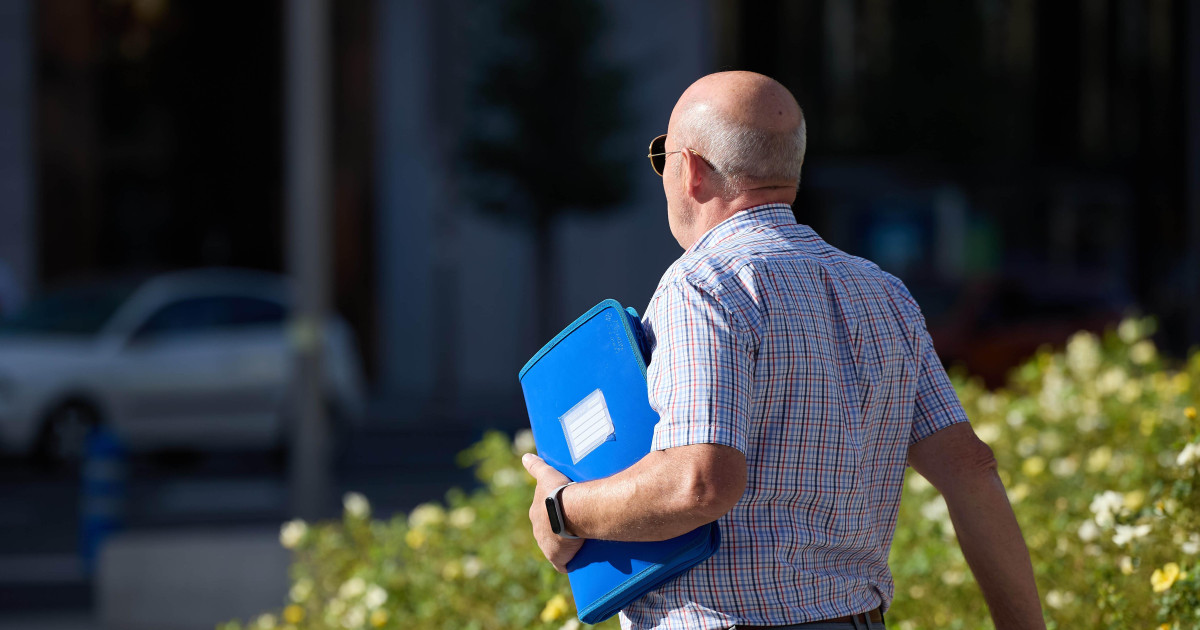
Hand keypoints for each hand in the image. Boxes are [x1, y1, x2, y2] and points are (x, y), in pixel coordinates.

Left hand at [521, 453, 584, 572]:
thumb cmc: (559, 491)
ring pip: (556, 548)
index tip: (565, 513)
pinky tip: (579, 560)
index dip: (553, 515)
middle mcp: (538, 532)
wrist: (570, 511)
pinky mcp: (557, 559)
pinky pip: (563, 564)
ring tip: (582, 542)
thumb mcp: (547, 474)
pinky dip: (570, 562)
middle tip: (577, 526)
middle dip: (559, 531)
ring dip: (566, 547)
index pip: (543, 516)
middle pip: (549, 533)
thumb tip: (525, 457)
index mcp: (536, 514)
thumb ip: (536, 466)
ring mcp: (547, 547)